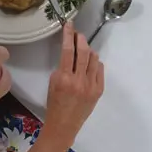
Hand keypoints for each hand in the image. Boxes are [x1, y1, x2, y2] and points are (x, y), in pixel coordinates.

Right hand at [42, 22, 104, 149]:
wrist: (64, 126)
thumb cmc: (54, 104)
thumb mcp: (52, 84)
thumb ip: (62, 68)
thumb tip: (71, 54)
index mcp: (64, 78)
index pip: (67, 51)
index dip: (68, 35)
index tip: (69, 25)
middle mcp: (79, 80)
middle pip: (83, 52)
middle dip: (80, 39)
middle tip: (77, 34)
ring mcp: (91, 85)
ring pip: (94, 59)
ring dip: (88, 51)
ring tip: (83, 50)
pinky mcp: (99, 90)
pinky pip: (100, 70)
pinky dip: (95, 64)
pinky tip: (90, 65)